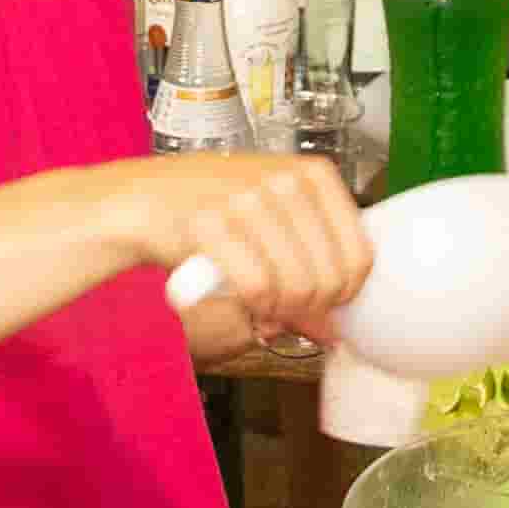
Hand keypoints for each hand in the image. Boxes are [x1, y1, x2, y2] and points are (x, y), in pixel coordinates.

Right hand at [118, 146, 372, 342]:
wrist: (150, 196)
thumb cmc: (218, 208)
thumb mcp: (275, 217)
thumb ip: (311, 262)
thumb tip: (334, 333)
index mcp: (314, 174)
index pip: (359, 255)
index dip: (345, 295)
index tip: (326, 305)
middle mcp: (286, 181)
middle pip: (328, 279)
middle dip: (311, 310)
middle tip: (289, 314)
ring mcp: (248, 200)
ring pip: (296, 287)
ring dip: (281, 313)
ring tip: (266, 310)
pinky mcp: (213, 223)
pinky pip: (257, 289)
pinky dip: (256, 309)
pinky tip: (249, 305)